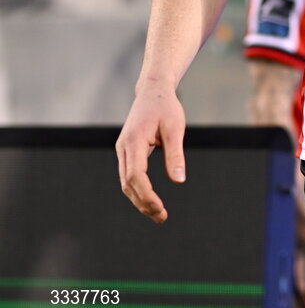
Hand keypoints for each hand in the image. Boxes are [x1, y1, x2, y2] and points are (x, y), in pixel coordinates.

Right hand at [116, 86, 185, 222]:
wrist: (153, 90)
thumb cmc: (166, 107)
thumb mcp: (175, 128)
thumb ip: (175, 154)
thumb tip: (179, 180)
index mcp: (134, 141)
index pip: (136, 176)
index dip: (146, 195)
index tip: (160, 208)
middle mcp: (123, 147)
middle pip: (128, 183)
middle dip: (143, 203)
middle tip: (162, 216)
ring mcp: (123, 149)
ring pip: (126, 182)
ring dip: (140, 199)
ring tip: (158, 213)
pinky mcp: (126, 151)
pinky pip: (129, 175)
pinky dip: (138, 190)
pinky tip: (150, 199)